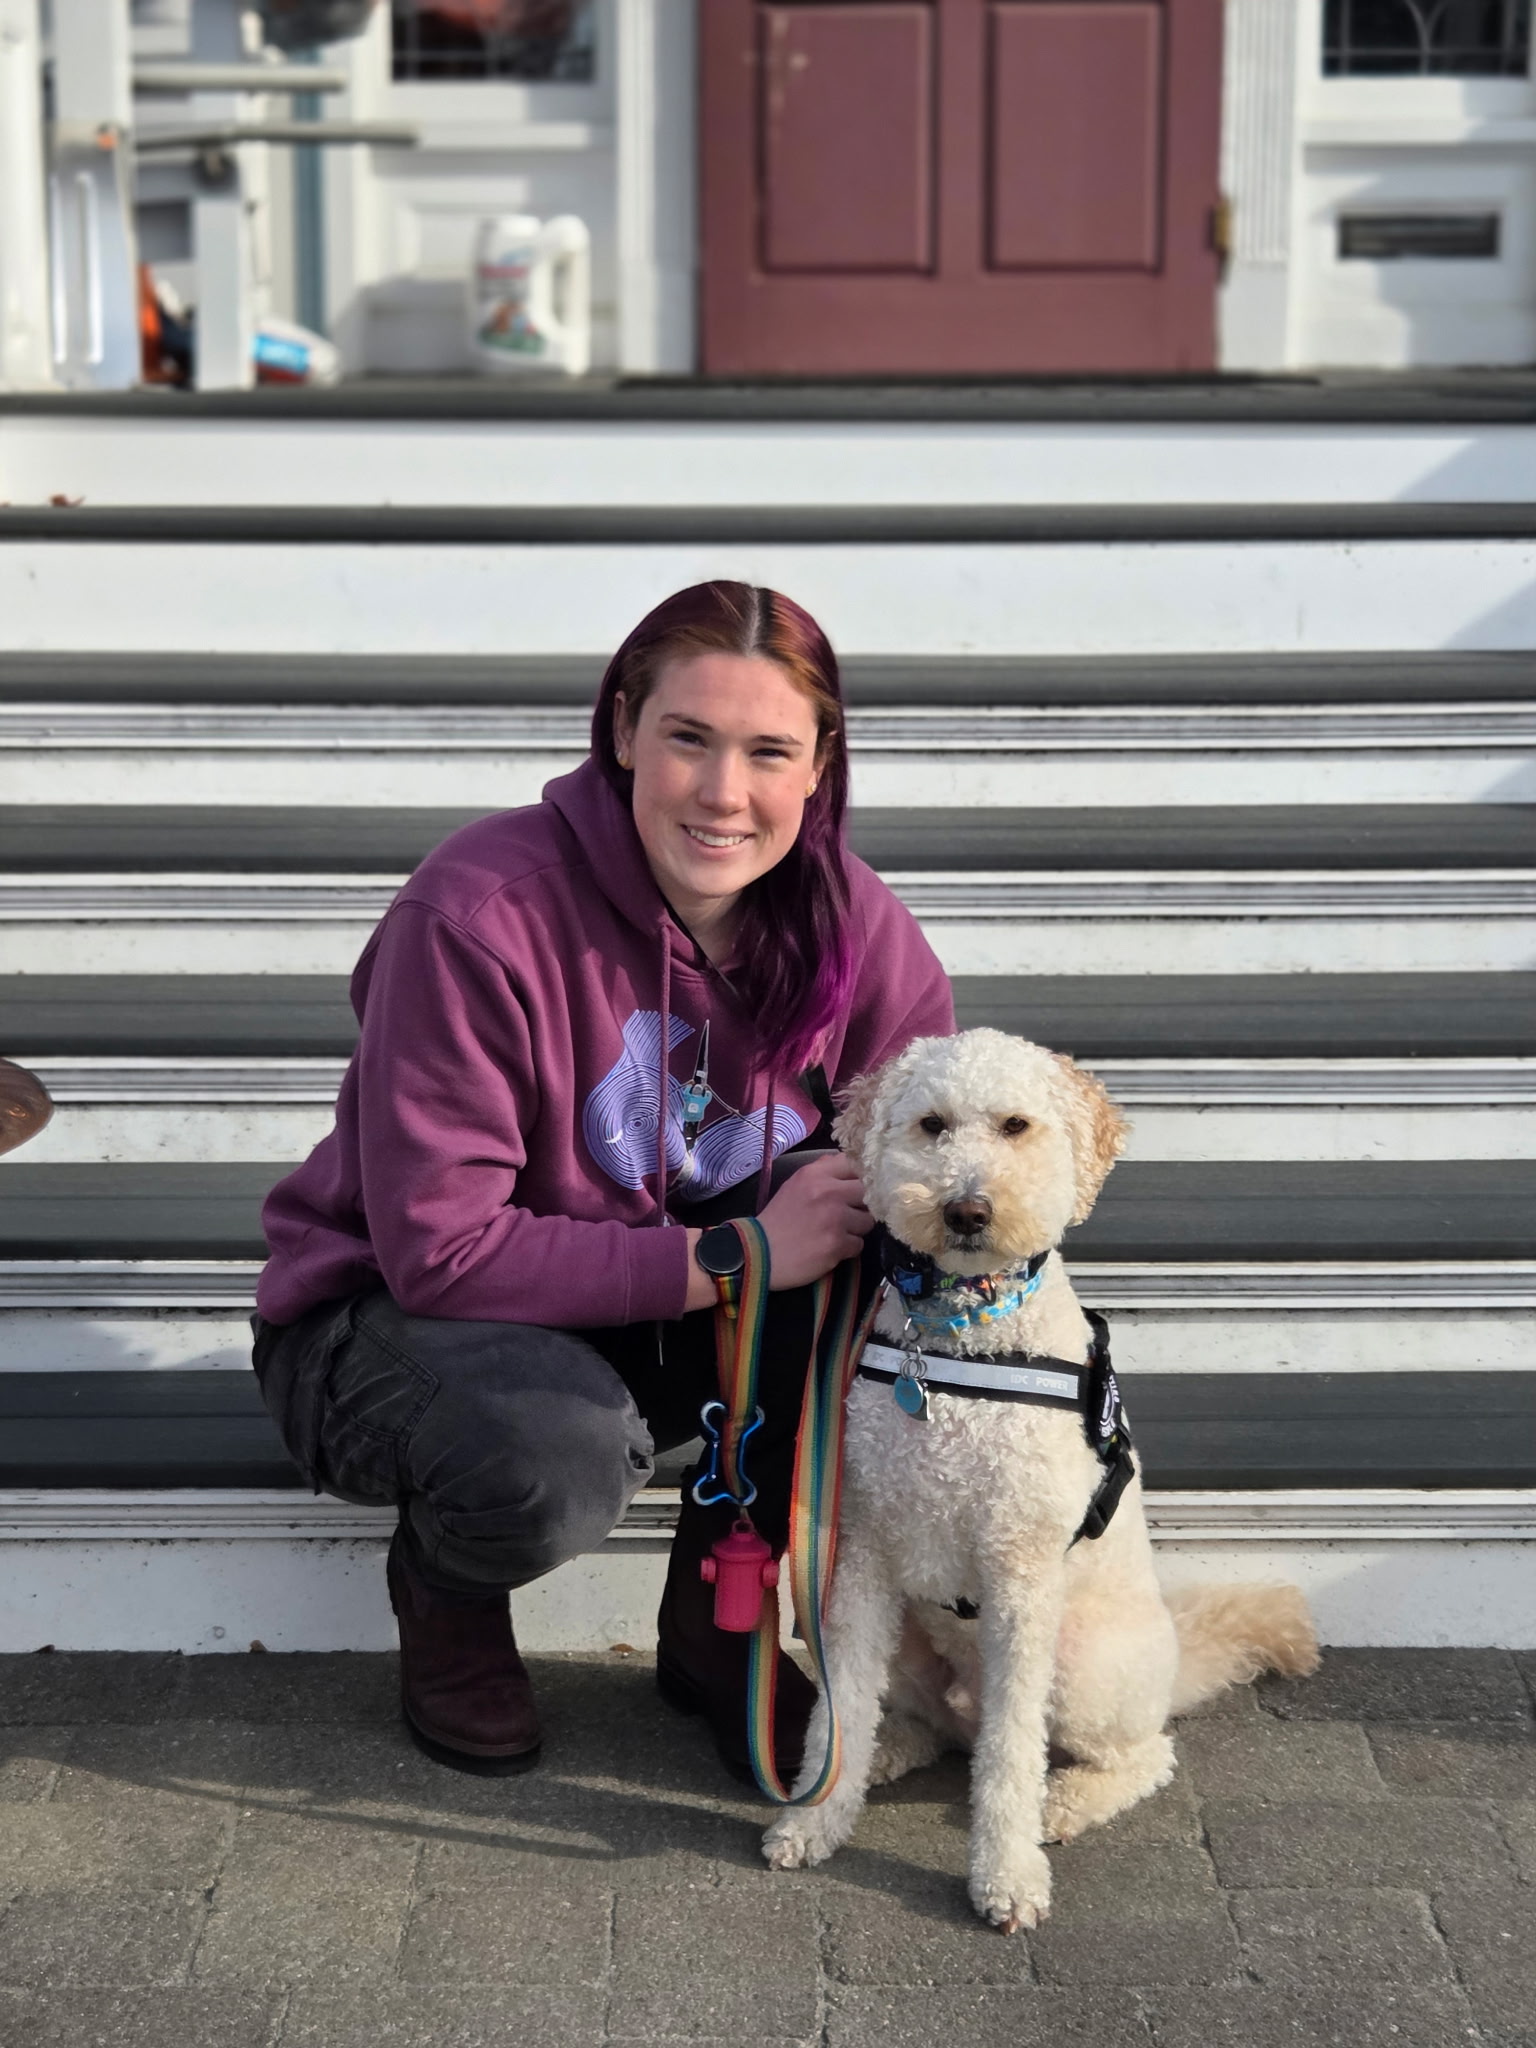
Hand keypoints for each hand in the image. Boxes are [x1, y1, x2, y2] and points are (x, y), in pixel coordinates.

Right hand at [757, 1151, 873, 1291]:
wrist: (759, 1254)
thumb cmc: (778, 1220)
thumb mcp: (794, 1184)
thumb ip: (821, 1171)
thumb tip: (843, 1160)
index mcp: (815, 1175)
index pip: (854, 1164)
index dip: (859, 1176)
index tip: (855, 1187)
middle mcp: (828, 1192)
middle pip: (868, 1192)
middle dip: (862, 1204)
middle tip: (849, 1214)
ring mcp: (835, 1219)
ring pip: (868, 1220)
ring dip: (856, 1228)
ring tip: (837, 1233)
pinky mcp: (837, 1244)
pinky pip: (859, 1244)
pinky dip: (848, 1248)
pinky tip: (831, 1248)